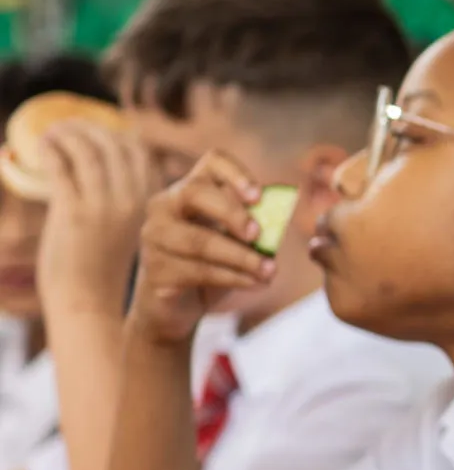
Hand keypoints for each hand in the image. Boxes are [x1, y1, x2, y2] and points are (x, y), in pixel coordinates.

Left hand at [36, 123, 160, 317]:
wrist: (88, 302)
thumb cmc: (102, 266)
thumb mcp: (124, 227)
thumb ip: (121, 198)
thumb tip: (100, 166)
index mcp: (151, 203)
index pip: (138, 150)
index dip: (114, 133)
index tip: (93, 131)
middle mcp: (133, 201)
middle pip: (113, 143)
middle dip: (87, 128)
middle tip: (66, 127)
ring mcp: (104, 206)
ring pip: (86, 149)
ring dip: (65, 134)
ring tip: (50, 135)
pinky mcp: (74, 212)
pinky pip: (62, 165)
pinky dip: (50, 149)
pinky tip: (41, 148)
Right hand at [130, 152, 271, 343]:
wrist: (179, 306)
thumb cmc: (213, 263)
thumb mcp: (238, 241)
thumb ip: (257, 223)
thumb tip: (283, 209)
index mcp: (192, 189)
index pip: (211, 163)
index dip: (235, 173)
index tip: (258, 196)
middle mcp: (165, 206)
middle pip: (195, 192)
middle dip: (232, 213)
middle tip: (259, 234)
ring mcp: (155, 237)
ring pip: (199, 240)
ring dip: (241, 257)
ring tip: (270, 271)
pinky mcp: (155, 270)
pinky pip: (197, 271)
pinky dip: (232, 278)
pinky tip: (254, 283)